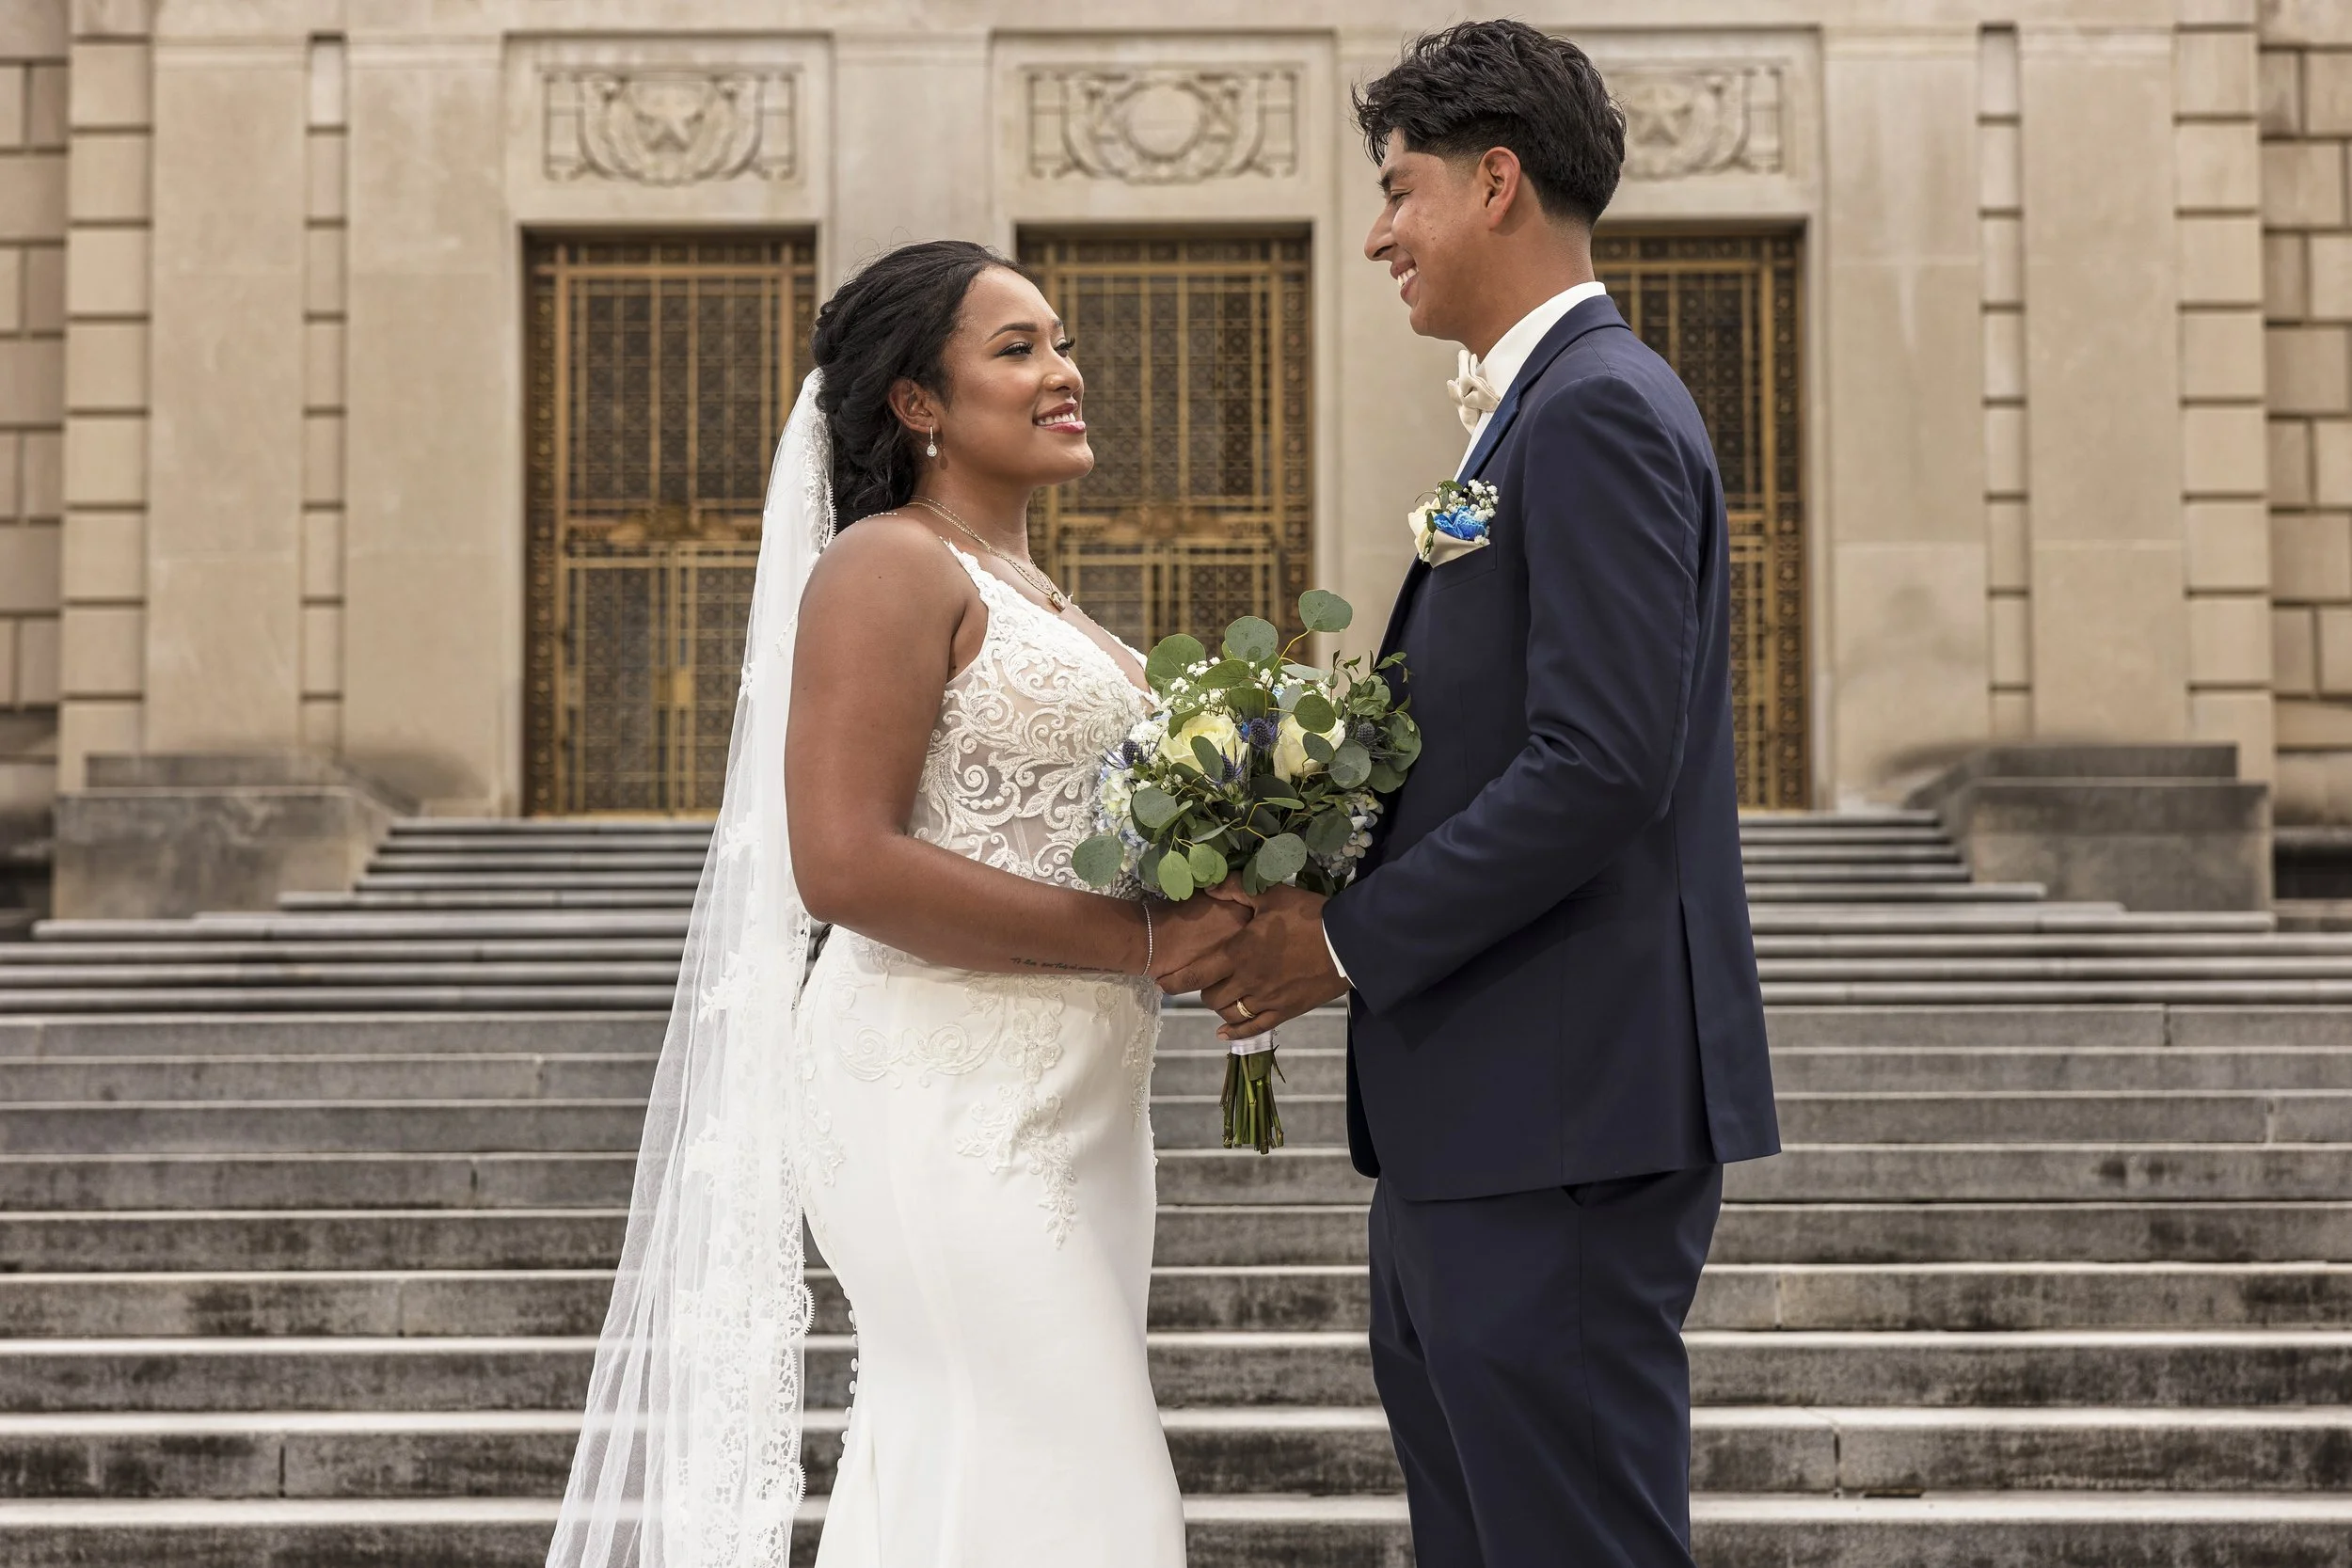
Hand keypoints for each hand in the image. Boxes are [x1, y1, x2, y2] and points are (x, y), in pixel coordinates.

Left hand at [1160, 883, 1346, 1040]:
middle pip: (1210, 997)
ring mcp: (1266, 1000)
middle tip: (1202, 982)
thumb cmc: (1308, 916)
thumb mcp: (1271, 895)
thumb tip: (1208, 886)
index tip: (1163, 982)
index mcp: (1239, 952)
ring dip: (1221, 1008)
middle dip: (1202, 990)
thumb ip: (1236, 890)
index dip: (1175, 981)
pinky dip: (1237, 1034)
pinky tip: (1225, 1034)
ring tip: (1220, 999)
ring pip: (1230, 1014)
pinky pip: (1255, 1029)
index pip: (1196, 973)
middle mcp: (1247, 980)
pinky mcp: (1285, 1012)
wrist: (1348, 943)